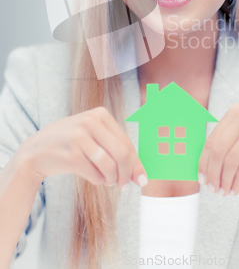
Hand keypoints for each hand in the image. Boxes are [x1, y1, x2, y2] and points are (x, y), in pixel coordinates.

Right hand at [18, 107, 147, 190]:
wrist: (36, 150)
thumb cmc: (71, 143)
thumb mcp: (92, 135)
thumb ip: (115, 148)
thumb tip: (139, 174)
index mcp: (100, 114)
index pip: (126, 142)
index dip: (136, 163)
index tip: (141, 179)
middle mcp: (90, 122)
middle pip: (121, 154)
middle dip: (127, 174)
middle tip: (125, 186)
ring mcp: (79, 138)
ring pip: (110, 166)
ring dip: (112, 180)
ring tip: (108, 182)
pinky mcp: (71, 156)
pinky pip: (95, 175)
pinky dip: (99, 181)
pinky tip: (95, 178)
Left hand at [198, 103, 238, 195]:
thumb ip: (228, 140)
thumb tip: (203, 165)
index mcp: (236, 111)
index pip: (212, 139)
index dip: (203, 161)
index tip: (201, 178)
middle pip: (218, 151)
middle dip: (212, 173)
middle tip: (211, 188)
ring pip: (230, 161)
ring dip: (224, 181)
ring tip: (223, 192)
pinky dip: (237, 182)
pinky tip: (235, 190)